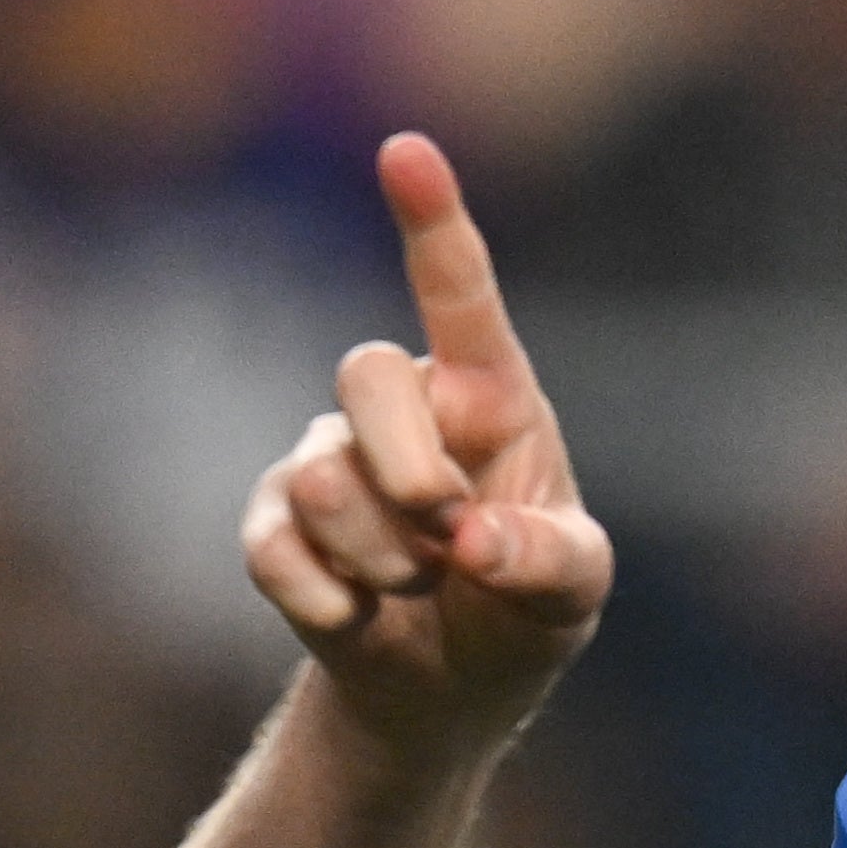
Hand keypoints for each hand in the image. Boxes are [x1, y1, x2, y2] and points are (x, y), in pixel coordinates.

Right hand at [243, 133, 612, 758]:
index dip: (433, 223)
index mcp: (490, 399)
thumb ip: (548, 560)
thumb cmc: (526, 614)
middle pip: (366, 374)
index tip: (406, 152)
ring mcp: (330, 458)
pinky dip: (328, 602)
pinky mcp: (274, 523)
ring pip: (318, 476)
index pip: (460, 297)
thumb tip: (474, 541)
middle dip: (408, 469)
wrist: (449, 696)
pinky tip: (360, 619)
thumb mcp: (572, 594)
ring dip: (381, 556)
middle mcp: (405, 409)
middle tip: (448, 540)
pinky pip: (275, 548)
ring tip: (417, 587)